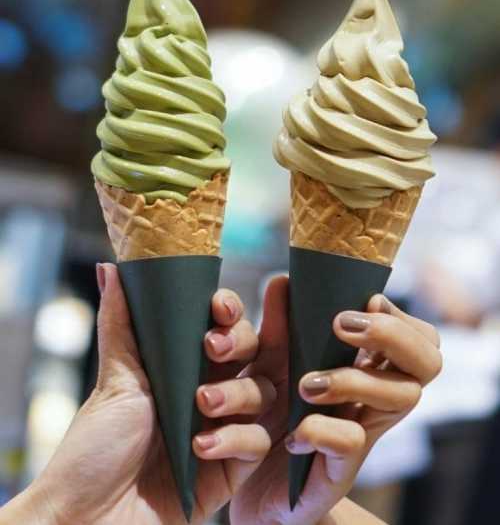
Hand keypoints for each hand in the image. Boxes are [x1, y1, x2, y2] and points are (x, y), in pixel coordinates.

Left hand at [13, 263, 271, 524]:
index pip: (223, 329)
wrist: (91, 518)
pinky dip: (233, 440)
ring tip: (201, 404)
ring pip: (262, 396)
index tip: (218, 306)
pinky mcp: (234, 468)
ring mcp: (225, 429)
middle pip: (252, 355)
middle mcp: (210, 393)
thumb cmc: (97, 446)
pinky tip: (200, 447)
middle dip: (239, 345)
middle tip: (212, 347)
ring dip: (235, 395)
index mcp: (185, 367)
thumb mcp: (115, 378)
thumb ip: (121, 322)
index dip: (228, 313)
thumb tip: (110, 267)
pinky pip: (256, 443)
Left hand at [230, 276, 441, 524]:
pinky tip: (294, 431)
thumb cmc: (272, 410)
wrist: (252, 477)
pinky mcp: (344, 467)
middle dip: (390, 335)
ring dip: (353, 378)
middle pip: (427, 361)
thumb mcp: (273, 360)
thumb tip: (282, 279)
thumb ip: (281, 323)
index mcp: (371, 365)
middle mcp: (380, 395)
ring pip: (402, 397)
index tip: (365, 300)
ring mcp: (368, 430)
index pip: (417, 335)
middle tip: (342, 325)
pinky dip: (322, 429)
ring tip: (305, 383)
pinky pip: (352, 441)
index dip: (397, 315)